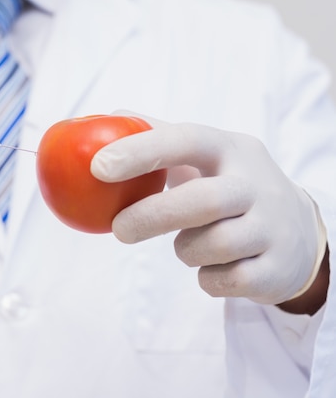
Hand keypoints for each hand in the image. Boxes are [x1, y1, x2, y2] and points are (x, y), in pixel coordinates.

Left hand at [91, 112, 324, 305]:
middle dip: (152, 217)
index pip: (187, 140)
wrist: (299, 234)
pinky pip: (226, 281)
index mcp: (231, 150)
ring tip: (189, 244)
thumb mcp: (207, 155)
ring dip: (186, 250)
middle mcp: (257, 184)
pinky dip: (208, 278)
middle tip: (119, 230)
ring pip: (214, 246)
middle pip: (203, 201)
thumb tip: (110, 116)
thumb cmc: (231, 188)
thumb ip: (160, 135)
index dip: (141, 151)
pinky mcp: (277, 268)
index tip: (98, 167)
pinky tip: (215, 266)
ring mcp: (273, 227)